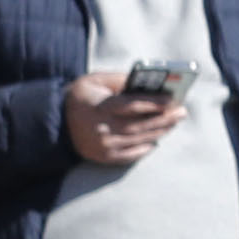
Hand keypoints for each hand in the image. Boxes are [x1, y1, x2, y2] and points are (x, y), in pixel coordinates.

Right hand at [66, 71, 181, 165]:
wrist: (57, 121)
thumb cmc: (82, 97)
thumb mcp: (95, 81)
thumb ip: (120, 81)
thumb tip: (149, 84)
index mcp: (98, 106)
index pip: (131, 106)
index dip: (154, 103)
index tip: (173, 101)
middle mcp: (101, 128)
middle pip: (139, 125)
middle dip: (164, 118)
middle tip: (182, 112)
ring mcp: (103, 145)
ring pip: (138, 139)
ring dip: (159, 131)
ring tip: (173, 122)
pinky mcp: (104, 157)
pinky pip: (131, 155)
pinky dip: (145, 148)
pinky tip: (156, 140)